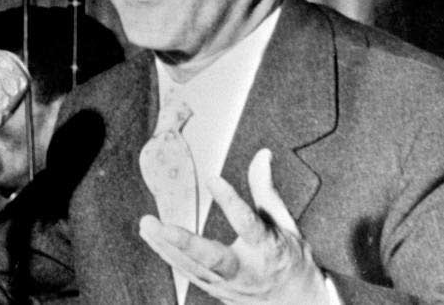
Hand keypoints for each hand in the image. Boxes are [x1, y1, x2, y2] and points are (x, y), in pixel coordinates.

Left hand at [139, 149, 329, 303]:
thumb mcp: (285, 223)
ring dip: (166, 246)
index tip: (214, 178)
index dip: (230, 200)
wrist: (297, 303)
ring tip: (147, 224)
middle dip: (184, 243)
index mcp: (268, 248)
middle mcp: (246, 270)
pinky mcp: (215, 290)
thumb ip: (266, 189)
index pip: (248, 224)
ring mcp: (228, 284)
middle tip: (161, 226)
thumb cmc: (290, 258)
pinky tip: (152, 237)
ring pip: (193, 268)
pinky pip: (187, 272)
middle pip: (213, 258)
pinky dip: (167, 254)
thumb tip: (262, 154)